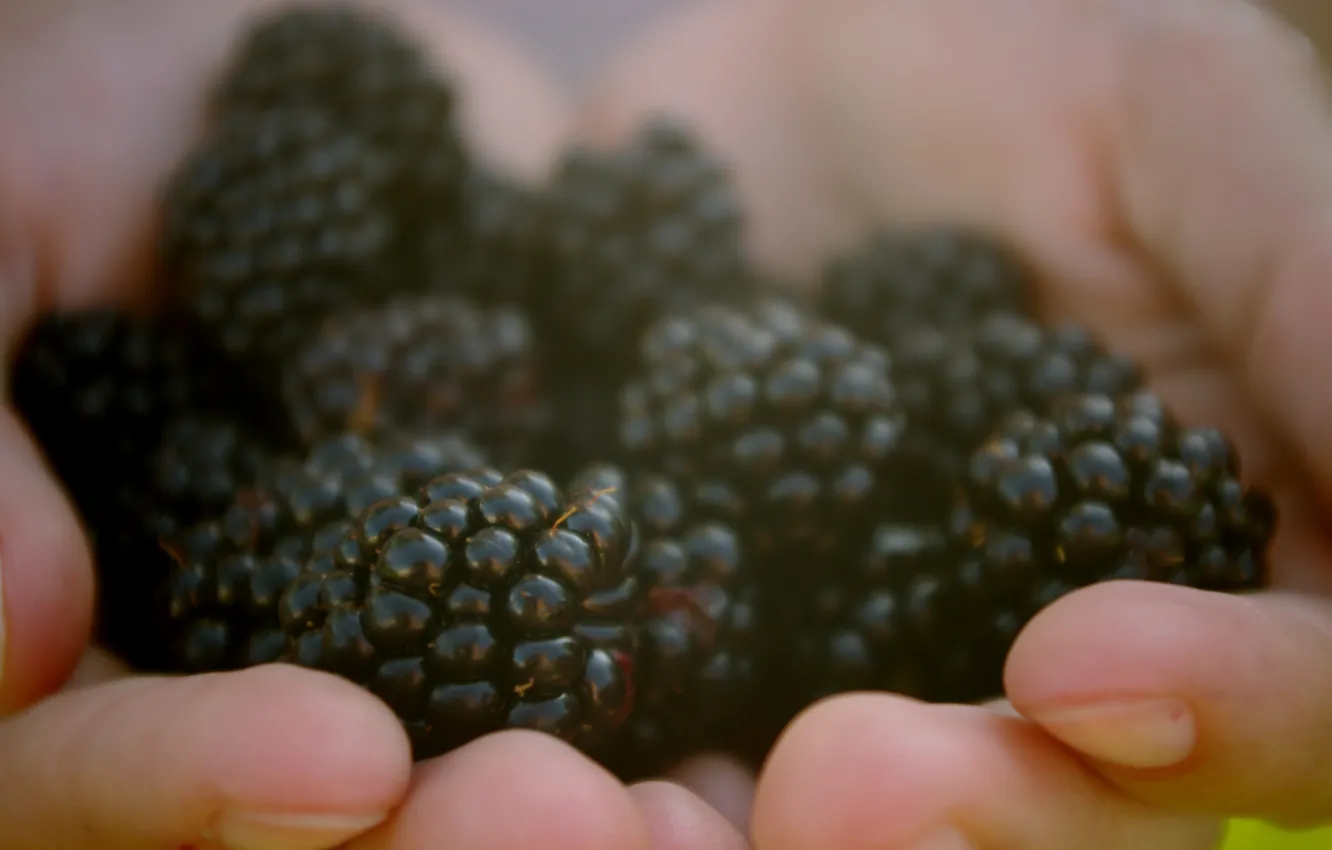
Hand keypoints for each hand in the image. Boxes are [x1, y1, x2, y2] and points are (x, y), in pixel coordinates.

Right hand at [0, 3, 748, 848]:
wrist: (263, 85)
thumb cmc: (62, 141)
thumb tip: (13, 651)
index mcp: (93, 639)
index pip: (98, 783)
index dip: (197, 782)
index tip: (344, 757)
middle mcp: (262, 661)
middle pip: (321, 825)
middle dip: (443, 842)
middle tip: (563, 821)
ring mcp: (419, 620)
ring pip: (489, 767)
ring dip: (601, 812)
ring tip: (695, 812)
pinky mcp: (552, 547)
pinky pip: (624, 645)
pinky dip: (696, 678)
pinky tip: (775, 717)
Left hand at [578, 0, 1331, 845]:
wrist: (783, 68)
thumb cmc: (1007, 59)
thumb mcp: (1172, 117)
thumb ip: (1318, 287)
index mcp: (1233, 538)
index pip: (1301, 688)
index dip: (1231, 708)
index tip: (1076, 665)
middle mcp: (1059, 636)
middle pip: (1074, 806)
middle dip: (979, 816)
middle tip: (847, 778)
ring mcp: (880, 656)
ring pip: (876, 815)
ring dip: (777, 841)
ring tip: (657, 813)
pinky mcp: (718, 638)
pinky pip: (681, 741)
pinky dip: (622, 785)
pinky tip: (544, 772)